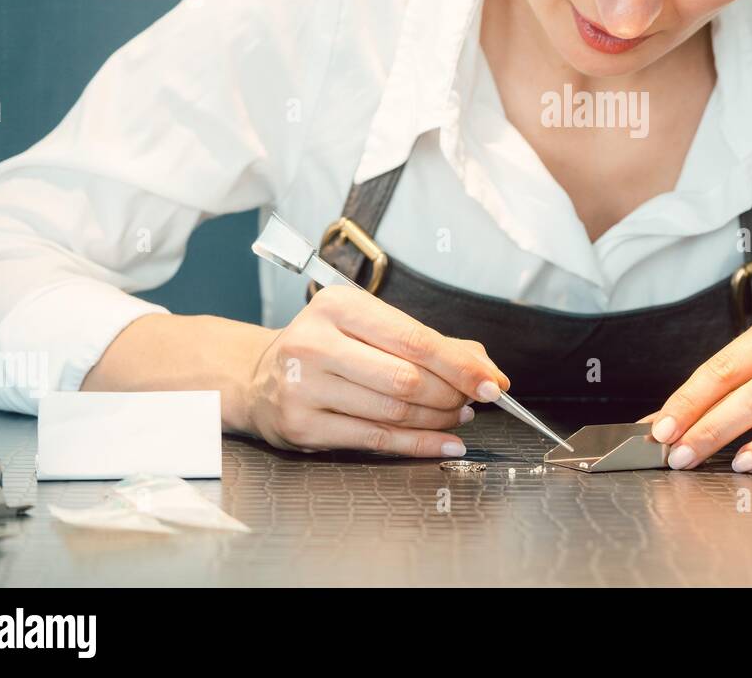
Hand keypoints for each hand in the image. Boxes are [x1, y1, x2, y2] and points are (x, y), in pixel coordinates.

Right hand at [245, 283, 509, 456]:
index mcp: (338, 306)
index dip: (461, 365)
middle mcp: (315, 343)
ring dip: (438, 419)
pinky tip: (444, 442)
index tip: (492, 381)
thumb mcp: (369, 326)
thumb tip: (483, 367)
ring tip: (458, 416)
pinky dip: (418, 444)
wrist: (259, 376)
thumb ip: (428, 341)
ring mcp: (304, 387)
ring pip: (393, 411)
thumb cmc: (326, 347)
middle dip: (452, 394)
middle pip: (406, 378)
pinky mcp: (301, 427)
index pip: (415, 339)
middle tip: (474, 401)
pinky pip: (375, 439)